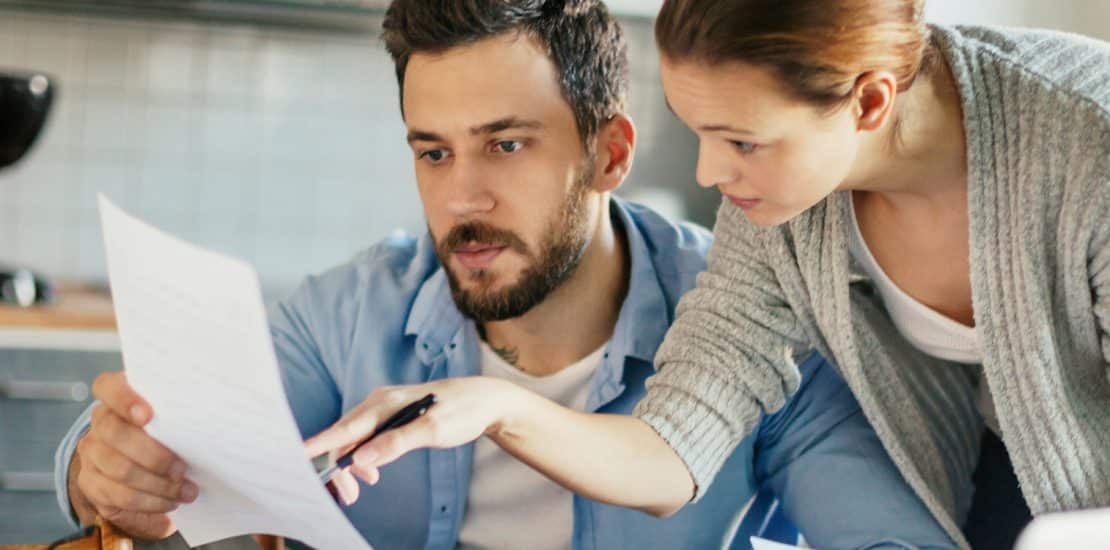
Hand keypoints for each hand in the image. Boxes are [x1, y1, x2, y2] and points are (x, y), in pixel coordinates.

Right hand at [71, 371, 197, 538]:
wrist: (142, 464)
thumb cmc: (169, 434)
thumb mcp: (174, 419)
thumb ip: (179, 414)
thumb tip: (212, 417)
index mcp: (118, 397)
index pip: (108, 386)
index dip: (125, 399)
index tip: (148, 416)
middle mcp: (100, 422)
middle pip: (115, 434)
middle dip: (153, 455)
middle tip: (182, 469)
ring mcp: (91, 452)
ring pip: (119, 468)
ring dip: (158, 484)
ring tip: (185, 491)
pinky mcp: (90, 482)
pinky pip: (118, 495)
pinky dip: (149, 502)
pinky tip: (169, 503)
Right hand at [305, 377, 523, 503]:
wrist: (484, 401)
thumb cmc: (461, 411)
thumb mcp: (433, 430)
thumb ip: (396, 443)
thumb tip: (362, 459)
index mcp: (386, 402)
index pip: (345, 426)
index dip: (320, 443)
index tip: (297, 455)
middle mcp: (380, 402)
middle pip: (345, 436)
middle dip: (341, 466)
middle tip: (350, 496)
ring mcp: (385, 410)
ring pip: (355, 439)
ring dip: (353, 465)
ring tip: (363, 487)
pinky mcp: (392, 419)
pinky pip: (367, 439)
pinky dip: (364, 458)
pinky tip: (371, 473)